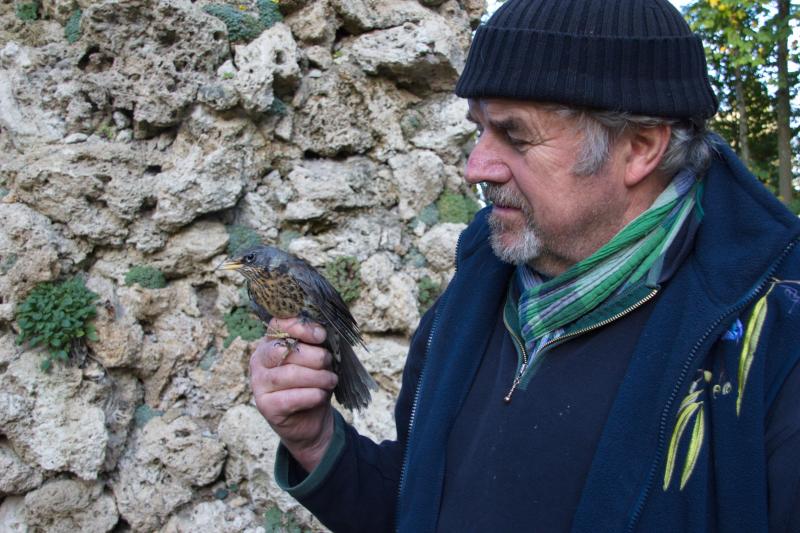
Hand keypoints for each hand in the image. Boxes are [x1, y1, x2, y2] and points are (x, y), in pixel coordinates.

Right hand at [250, 317, 337, 472]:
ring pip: (289, 374)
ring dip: (317, 377)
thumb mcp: (315, 359)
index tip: (321, 335)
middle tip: (328, 363)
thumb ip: (314, 343)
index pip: (277, 324)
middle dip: (314, 356)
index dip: (300, 327)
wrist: (309, 420)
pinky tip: (321, 395)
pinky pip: (291, 397)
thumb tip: (321, 330)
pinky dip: (312, 395)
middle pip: (283, 350)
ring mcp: (259, 384)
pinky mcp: (265, 406)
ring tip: (331, 380)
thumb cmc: (312, 382)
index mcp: (269, 343)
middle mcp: (259, 361)